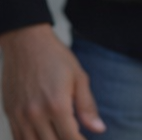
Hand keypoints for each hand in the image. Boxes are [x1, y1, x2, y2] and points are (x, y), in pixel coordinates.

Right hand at [0, 24, 104, 139]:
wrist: (26, 44)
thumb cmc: (56, 58)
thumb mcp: (79, 77)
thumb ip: (87, 106)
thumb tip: (99, 129)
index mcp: (57, 105)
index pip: (70, 138)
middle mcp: (36, 114)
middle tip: (74, 136)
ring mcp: (20, 116)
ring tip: (59, 134)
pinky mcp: (10, 114)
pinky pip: (18, 139)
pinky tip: (43, 136)